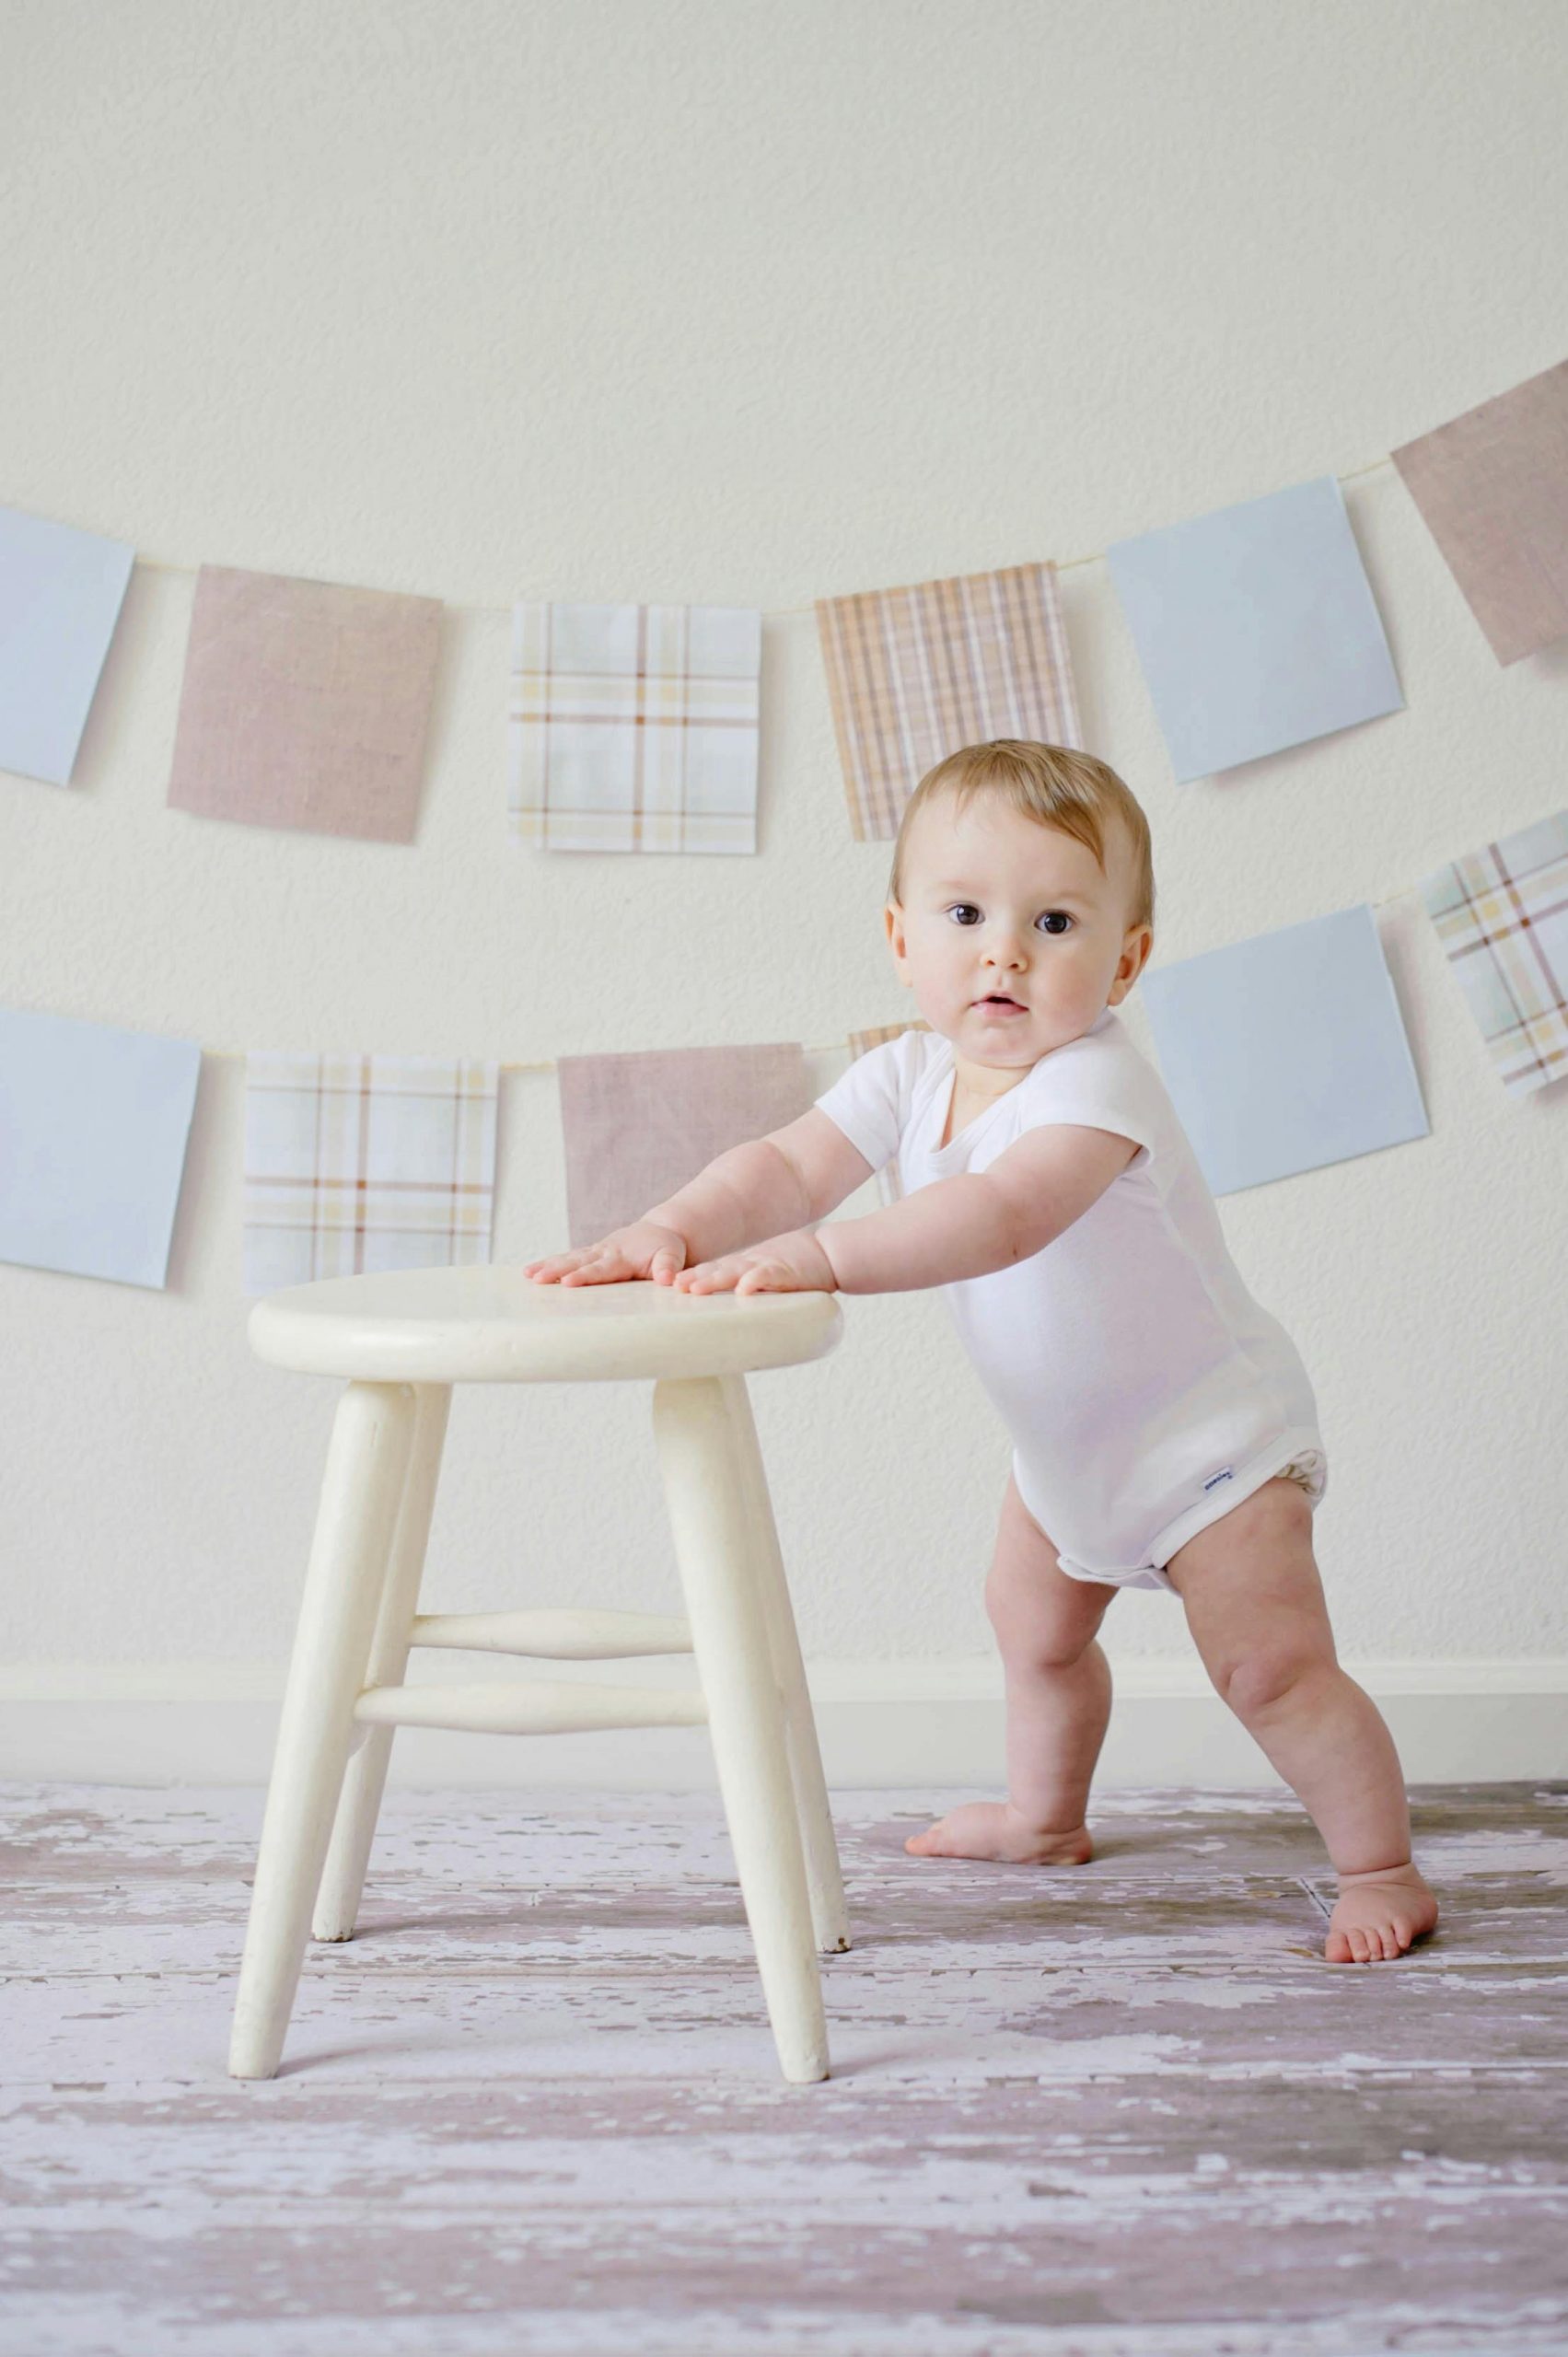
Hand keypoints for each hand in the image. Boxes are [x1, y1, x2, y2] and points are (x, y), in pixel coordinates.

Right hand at [521, 1219, 688, 1285]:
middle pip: (577, 1262)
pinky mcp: (589, 1254)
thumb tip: (667, 1279)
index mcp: (622, 1257)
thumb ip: (669, 1266)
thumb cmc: (666, 1248)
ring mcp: (594, 1252)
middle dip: (556, 1270)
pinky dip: (549, 1263)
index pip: (601, 1269)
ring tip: (528, 1275)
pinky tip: (530, 1272)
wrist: (658, 1232)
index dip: (584, 1276)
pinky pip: (567, 1258)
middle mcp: (604, 1252)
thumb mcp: (673, 1256)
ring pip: (568, 1258)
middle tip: (536, 1278)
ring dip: (547, 1266)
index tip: (567, 1282)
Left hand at [672, 1228, 837, 1295]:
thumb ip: (747, 1284)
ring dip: (715, 1280)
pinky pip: (769, 1276)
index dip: (693, 1276)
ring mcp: (767, 1267)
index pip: (714, 1271)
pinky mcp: (787, 1272)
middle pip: (718, 1271)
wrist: (829, 1254)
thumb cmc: (797, 1267)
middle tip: (674, 1287)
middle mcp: (751, 1266)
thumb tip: (728, 1300)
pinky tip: (744, 1288)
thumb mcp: (765, 1274)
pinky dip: (756, 1281)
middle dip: (695, 1278)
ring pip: (736, 1272)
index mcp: (745, 1267)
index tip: (670, 1286)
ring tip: (695, 1288)